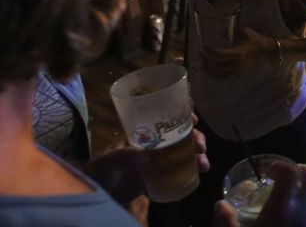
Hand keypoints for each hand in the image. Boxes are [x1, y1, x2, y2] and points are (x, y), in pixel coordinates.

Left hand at [84, 125, 208, 204]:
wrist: (95, 197)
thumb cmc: (97, 173)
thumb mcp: (105, 163)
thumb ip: (120, 157)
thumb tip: (144, 157)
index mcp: (140, 135)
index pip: (162, 119)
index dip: (180, 115)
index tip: (193, 119)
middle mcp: (151, 145)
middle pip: (178, 136)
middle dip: (194, 138)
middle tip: (201, 147)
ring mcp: (155, 161)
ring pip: (181, 153)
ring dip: (196, 156)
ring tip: (204, 165)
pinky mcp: (156, 178)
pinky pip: (177, 172)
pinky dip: (190, 171)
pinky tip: (199, 174)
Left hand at [201, 28, 278, 78]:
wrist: (267, 51)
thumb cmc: (256, 40)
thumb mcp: (244, 31)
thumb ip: (232, 30)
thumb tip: (221, 27)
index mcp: (238, 53)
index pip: (220, 55)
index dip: (210, 52)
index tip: (203, 47)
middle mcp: (237, 64)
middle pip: (217, 66)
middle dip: (206, 61)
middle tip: (200, 55)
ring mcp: (238, 70)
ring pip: (220, 74)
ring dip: (209, 71)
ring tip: (202, 65)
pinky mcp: (238, 73)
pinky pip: (224, 77)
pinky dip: (215, 75)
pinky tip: (210, 70)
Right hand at [213, 162, 305, 226]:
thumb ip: (226, 222)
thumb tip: (220, 205)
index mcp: (282, 209)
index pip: (289, 172)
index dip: (280, 166)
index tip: (268, 173)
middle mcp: (301, 212)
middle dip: (301, 170)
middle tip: (285, 174)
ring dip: (304, 188)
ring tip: (286, 193)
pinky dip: (305, 205)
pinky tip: (290, 214)